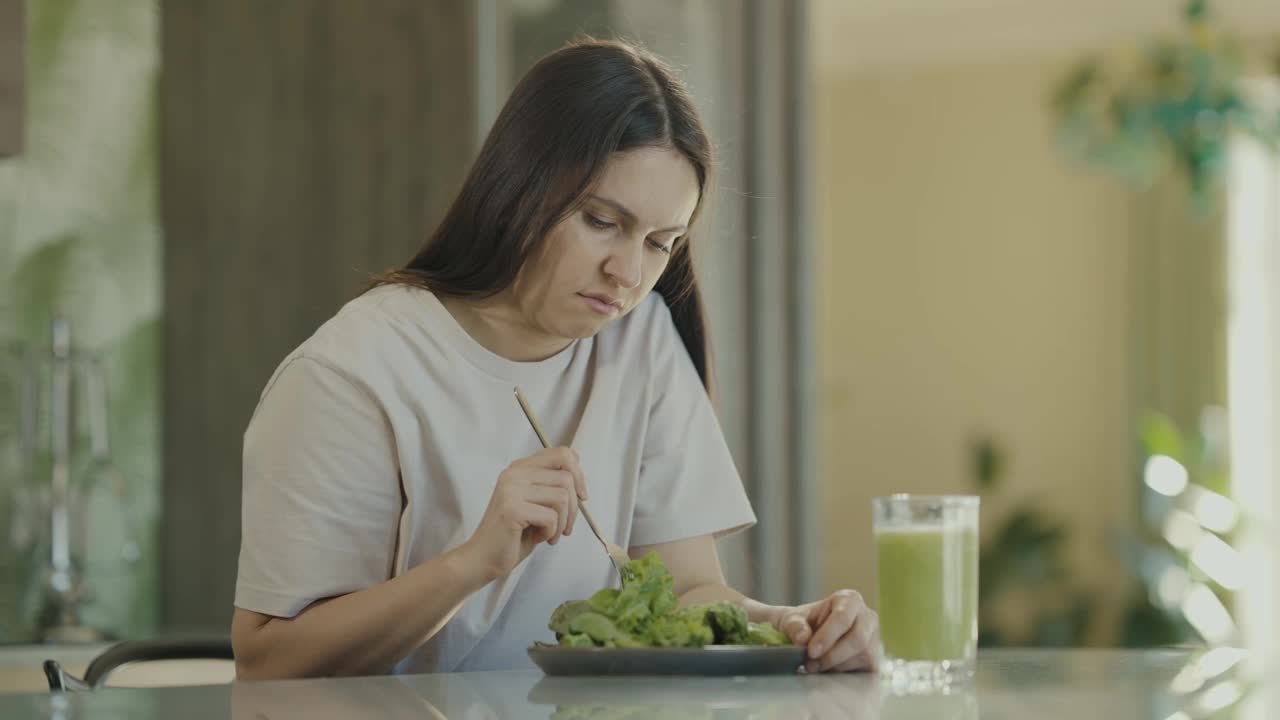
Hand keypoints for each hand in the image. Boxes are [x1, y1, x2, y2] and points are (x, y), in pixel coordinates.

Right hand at [459, 447, 587, 580]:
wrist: (482, 558)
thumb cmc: (513, 534)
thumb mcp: (536, 503)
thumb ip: (551, 487)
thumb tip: (580, 480)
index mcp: (520, 468)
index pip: (562, 454)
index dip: (579, 475)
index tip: (581, 496)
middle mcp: (514, 473)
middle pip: (566, 477)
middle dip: (575, 507)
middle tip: (566, 527)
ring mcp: (511, 490)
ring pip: (562, 497)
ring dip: (563, 522)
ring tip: (551, 535)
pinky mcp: (512, 509)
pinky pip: (551, 517)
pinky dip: (552, 532)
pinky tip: (540, 539)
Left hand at [775, 589, 879, 672]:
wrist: (812, 636)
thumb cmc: (804, 623)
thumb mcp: (792, 620)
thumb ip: (794, 626)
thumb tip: (803, 639)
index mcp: (849, 599)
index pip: (843, 617)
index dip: (827, 636)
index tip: (811, 651)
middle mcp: (867, 617)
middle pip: (857, 639)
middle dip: (832, 655)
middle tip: (810, 664)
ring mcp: (874, 638)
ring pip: (861, 656)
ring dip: (835, 665)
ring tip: (814, 666)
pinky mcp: (874, 658)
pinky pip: (863, 669)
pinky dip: (842, 672)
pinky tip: (827, 669)